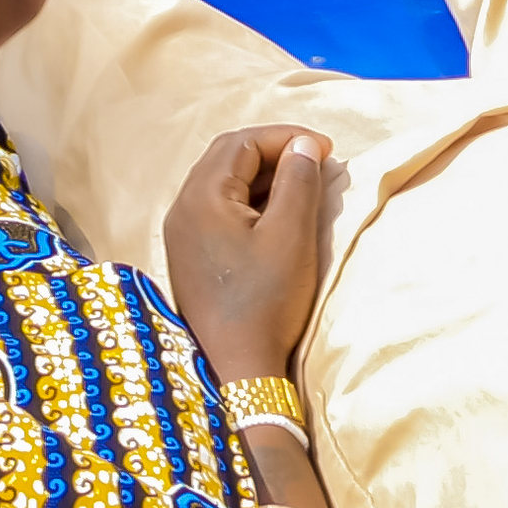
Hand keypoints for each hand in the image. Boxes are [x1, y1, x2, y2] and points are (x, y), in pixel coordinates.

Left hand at [159, 125, 337, 388]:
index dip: (286, 138)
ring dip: (262, 178)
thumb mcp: (291, 235)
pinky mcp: (189, 256)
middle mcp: (182, 208)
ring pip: (223, 184)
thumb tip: (305, 145)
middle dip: (274, 153)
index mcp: (201, 196)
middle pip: (227, 158)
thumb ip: (299, 181)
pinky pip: (218, 210)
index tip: (326, 150)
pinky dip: (249, 202)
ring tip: (302, 187)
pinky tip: (276, 217)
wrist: (239, 369)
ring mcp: (181, 234)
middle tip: (314, 163)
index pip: (242, 143)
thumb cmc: (266, 299)